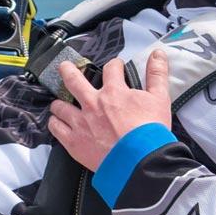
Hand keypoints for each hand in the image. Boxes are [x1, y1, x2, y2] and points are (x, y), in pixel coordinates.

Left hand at [48, 49, 171, 171]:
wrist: (141, 161)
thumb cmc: (151, 132)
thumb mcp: (160, 99)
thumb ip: (157, 74)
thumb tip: (158, 53)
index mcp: (113, 92)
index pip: (111, 69)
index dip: (114, 65)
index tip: (116, 67)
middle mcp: (93, 104)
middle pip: (73, 80)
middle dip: (68, 70)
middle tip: (64, 67)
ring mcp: (80, 122)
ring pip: (60, 106)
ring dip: (59, 103)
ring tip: (59, 103)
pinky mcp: (73, 142)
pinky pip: (56, 128)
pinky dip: (55, 123)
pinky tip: (57, 122)